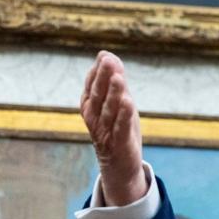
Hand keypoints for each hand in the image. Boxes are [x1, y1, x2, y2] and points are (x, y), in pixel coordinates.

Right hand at [81, 51, 147, 205]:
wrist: (118, 165)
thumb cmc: (116, 128)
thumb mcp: (116, 103)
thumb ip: (113, 80)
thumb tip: (107, 54)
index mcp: (90, 106)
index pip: (92, 86)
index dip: (98, 72)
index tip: (105, 56)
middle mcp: (94, 118)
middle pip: (98, 95)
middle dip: (103, 77)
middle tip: (108, 60)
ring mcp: (105, 131)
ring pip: (108, 110)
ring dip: (113, 93)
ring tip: (118, 77)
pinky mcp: (118, 143)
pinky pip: (120, 127)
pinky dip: (123, 115)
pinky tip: (128, 102)